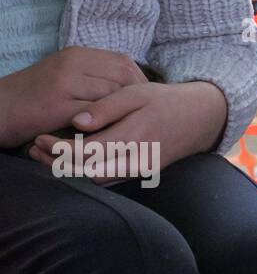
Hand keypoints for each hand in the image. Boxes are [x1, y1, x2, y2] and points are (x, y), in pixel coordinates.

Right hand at [0, 47, 146, 148]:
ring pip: (113, 95)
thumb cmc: (33, 98)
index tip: (145, 101)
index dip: (139, 82)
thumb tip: (127, 88)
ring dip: (125, 114)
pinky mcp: (58, 103)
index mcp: (77, 55)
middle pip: (123, 77)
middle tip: (143, 118)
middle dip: (138, 99)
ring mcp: (65, 81)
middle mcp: (73, 63)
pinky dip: (108, 126)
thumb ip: (92, 78)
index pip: (123, 62)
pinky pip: (95, 114)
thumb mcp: (64, 77)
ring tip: (133, 128)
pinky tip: (114, 136)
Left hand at [26, 81, 227, 182]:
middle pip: (88, 173)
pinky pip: (110, 179)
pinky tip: (75, 160)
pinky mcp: (142, 173)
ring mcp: (141, 170)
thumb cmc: (165, 101)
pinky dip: (88, 173)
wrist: (200, 118)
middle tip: (37, 149)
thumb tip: (77, 120)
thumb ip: (106, 107)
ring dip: (72, 171)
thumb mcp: (135, 93)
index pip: (87, 152)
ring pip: (98, 180)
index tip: (41, 138)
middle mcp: (137, 159)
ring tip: (49, 156)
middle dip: (59, 164)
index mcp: (133, 137)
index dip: (59, 150)